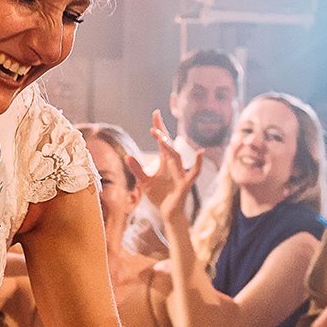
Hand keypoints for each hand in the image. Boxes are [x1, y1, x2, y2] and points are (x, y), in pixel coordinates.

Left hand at [146, 112, 202, 228]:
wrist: (168, 213)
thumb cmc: (159, 196)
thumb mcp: (144, 182)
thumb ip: (137, 169)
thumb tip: (127, 155)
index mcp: (165, 161)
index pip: (162, 141)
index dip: (159, 127)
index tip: (155, 113)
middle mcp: (174, 164)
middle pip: (168, 145)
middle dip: (162, 134)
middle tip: (155, 123)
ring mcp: (180, 173)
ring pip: (176, 156)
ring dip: (169, 147)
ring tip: (161, 137)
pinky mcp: (185, 184)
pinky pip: (194, 172)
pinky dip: (197, 163)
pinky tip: (199, 153)